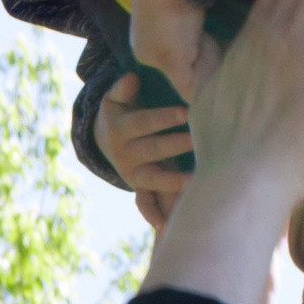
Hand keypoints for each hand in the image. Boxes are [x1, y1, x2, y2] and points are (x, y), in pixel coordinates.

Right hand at [95, 68, 195, 227]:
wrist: (105, 140)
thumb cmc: (122, 111)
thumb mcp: (116, 98)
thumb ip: (123, 88)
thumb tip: (132, 78)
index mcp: (120, 128)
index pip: (143, 123)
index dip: (164, 118)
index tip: (186, 112)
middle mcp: (124, 154)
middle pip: (152, 149)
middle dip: (174, 145)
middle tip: (198, 140)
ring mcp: (132, 173)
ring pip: (152, 177)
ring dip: (172, 180)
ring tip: (194, 179)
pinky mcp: (140, 187)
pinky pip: (145, 204)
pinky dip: (154, 215)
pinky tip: (167, 225)